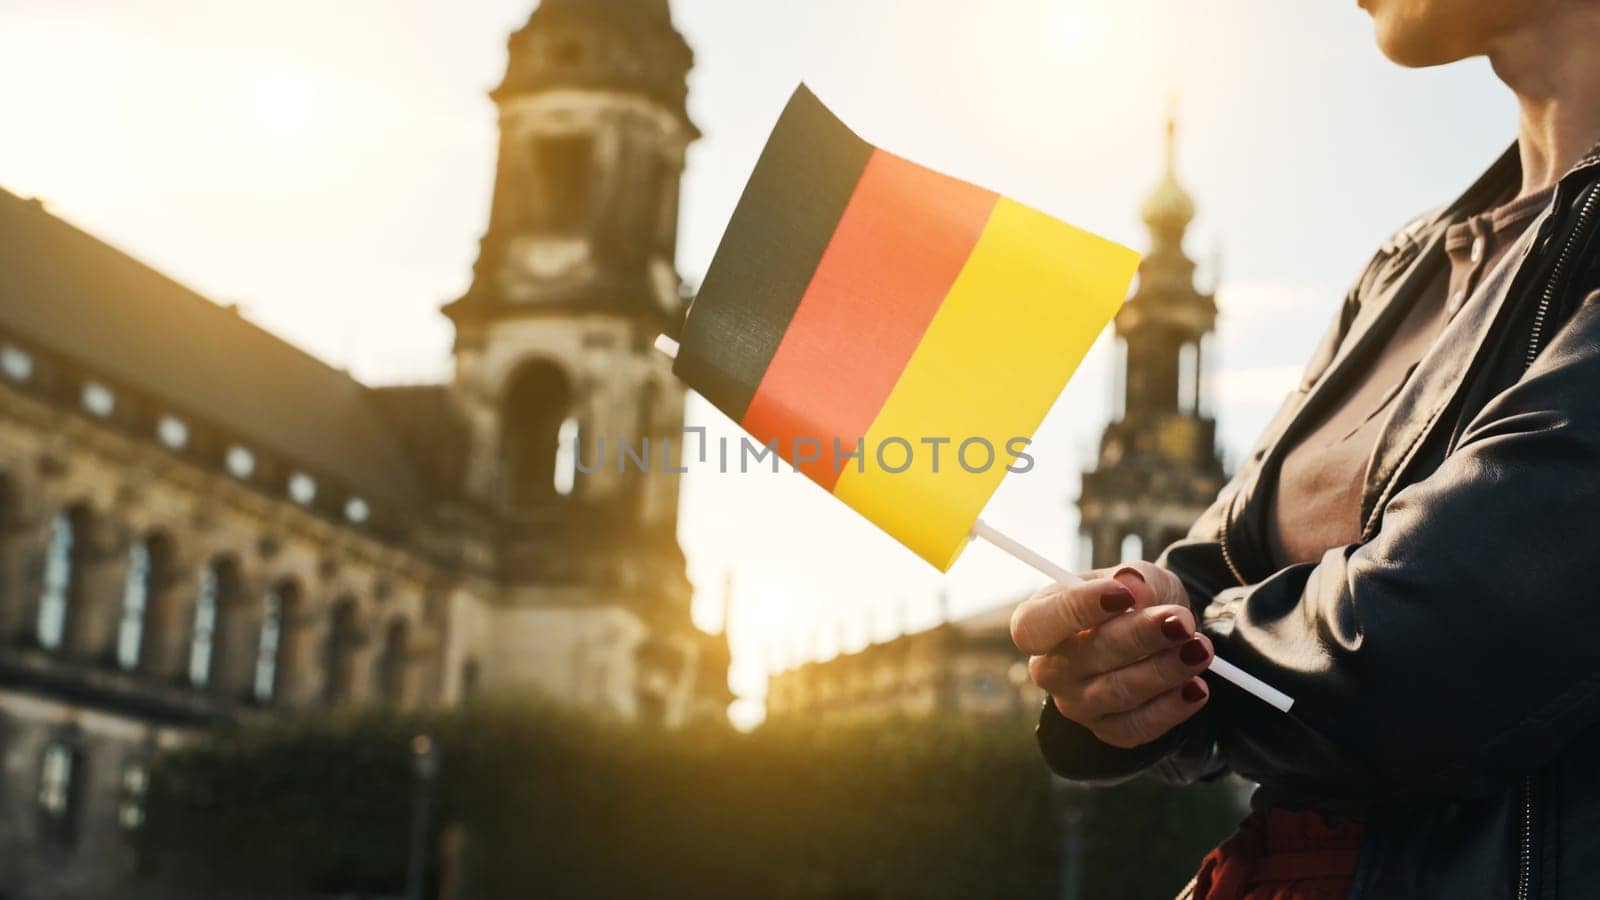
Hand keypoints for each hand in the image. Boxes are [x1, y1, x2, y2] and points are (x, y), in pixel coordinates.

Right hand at [1010, 561, 1211, 748]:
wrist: (1153, 636)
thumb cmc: (1132, 602)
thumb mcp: (1136, 579)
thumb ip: (1136, 579)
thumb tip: (1134, 585)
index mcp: (1036, 623)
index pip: (1035, 625)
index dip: (1077, 609)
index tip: (1124, 593)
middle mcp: (1048, 669)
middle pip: (1084, 658)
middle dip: (1138, 637)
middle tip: (1181, 622)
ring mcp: (1075, 704)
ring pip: (1117, 693)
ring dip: (1164, 671)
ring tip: (1200, 649)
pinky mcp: (1106, 730)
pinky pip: (1137, 727)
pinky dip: (1172, 707)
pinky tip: (1197, 687)